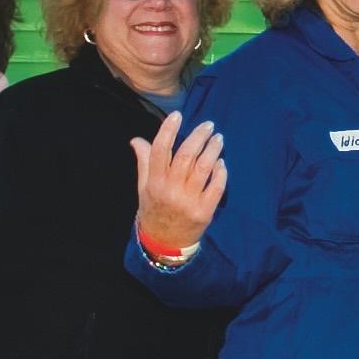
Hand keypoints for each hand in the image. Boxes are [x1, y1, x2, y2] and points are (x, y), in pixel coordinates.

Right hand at [129, 114, 226, 259]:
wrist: (164, 243)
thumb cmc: (154, 210)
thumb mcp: (144, 187)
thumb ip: (144, 162)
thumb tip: (137, 139)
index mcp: (154, 182)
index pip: (160, 151)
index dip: (168, 130)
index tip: (178, 115)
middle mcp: (171, 190)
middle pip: (186, 156)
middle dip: (198, 137)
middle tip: (208, 125)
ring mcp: (189, 201)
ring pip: (203, 168)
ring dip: (213, 150)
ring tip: (218, 138)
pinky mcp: (205, 211)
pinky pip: (216, 186)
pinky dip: (220, 171)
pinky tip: (221, 162)